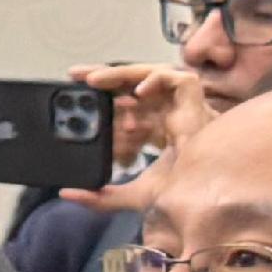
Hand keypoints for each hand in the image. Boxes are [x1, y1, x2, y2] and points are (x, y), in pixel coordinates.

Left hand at [62, 61, 212, 211]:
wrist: (205, 187)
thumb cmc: (179, 188)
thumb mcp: (132, 194)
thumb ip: (100, 198)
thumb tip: (67, 194)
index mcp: (149, 127)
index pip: (121, 107)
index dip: (99, 101)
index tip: (74, 100)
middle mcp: (162, 110)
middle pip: (127, 86)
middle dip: (101, 79)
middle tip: (74, 77)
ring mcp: (177, 102)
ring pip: (144, 76)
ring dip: (118, 74)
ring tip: (93, 80)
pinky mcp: (193, 96)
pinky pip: (172, 77)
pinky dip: (154, 80)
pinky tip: (137, 93)